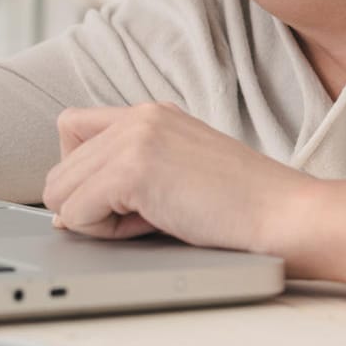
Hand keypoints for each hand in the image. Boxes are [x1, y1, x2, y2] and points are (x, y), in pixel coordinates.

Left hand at [41, 102, 315, 254]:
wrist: (286, 216)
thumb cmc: (244, 209)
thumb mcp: (179, 173)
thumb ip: (129, 175)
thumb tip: (66, 211)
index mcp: (151, 112)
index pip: (72, 129)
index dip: (84, 174)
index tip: (117, 202)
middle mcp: (139, 115)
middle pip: (59, 164)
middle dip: (88, 204)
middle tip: (138, 220)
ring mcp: (135, 138)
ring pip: (60, 189)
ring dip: (93, 220)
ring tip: (146, 223)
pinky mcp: (134, 169)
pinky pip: (75, 212)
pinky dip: (101, 232)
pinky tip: (149, 228)